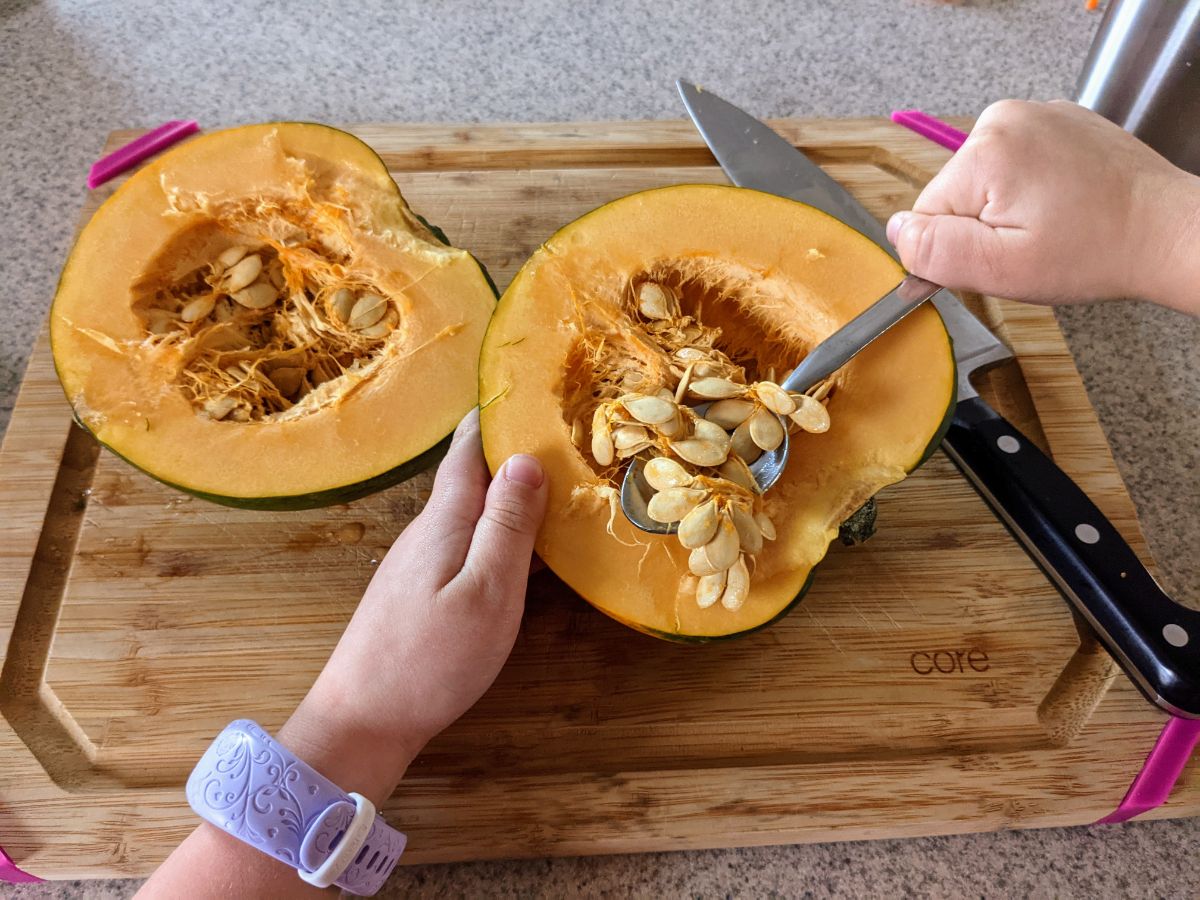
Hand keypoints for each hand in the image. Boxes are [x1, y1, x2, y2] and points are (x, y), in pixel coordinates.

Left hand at [140, 410, 546, 898]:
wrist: (361, 721)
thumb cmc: (431, 659)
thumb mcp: (487, 592)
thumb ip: (507, 526)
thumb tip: (525, 457)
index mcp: (444, 522)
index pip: (468, 451)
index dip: (493, 417)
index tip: (522, 386)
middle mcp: (425, 532)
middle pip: (469, 479)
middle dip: (507, 452)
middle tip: (555, 431)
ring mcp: (416, 563)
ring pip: (467, 513)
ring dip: (503, 495)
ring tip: (549, 485)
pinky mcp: (414, 593)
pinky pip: (461, 543)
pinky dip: (493, 532)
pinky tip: (516, 552)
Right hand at [886, 100, 1199, 312]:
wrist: (1168, 232)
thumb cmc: (1094, 252)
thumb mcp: (1001, 269)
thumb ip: (935, 251)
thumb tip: (896, 233)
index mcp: (985, 151)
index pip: (928, 214)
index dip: (955, 249)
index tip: (996, 261)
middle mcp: (1005, 118)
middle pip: (956, 194)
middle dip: (983, 228)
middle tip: (1031, 246)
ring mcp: (1036, 115)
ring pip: (984, 182)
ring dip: (1007, 211)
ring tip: (1052, 227)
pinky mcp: (1059, 122)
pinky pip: (1017, 166)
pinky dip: (1032, 192)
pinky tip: (1064, 208)